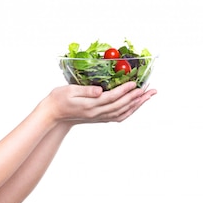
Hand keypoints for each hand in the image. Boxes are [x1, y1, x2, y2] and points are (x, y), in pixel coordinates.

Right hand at [42, 82, 156, 124]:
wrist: (53, 115)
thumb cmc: (58, 99)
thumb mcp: (68, 90)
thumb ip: (85, 90)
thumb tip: (100, 90)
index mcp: (90, 105)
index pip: (111, 97)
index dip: (124, 90)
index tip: (135, 83)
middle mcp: (96, 113)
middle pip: (121, 106)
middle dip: (137, 98)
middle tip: (150, 90)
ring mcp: (98, 117)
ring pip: (122, 112)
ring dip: (136, 105)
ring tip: (147, 97)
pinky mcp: (98, 118)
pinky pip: (118, 117)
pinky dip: (129, 112)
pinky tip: (134, 106)